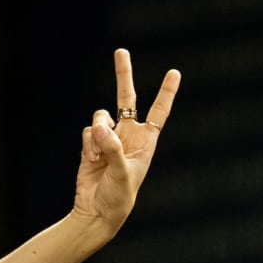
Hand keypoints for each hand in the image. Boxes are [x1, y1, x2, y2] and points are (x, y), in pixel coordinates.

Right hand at [70, 48, 180, 233]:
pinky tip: (91, 160)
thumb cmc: (120, 196)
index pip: (159, 111)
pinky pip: (87, 131)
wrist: (97, 210)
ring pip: (100, 116)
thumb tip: (100, 126)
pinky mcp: (90, 143)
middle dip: (123, 75)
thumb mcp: (122, 173)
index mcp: (146, 142)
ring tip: (99, 155)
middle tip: (121, 51)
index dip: (166, 92)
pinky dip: (88, 143)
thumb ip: (112, 148)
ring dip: (98, 132)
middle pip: (126, 98)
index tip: (175, 72)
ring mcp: (108, 138)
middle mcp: (129, 135)